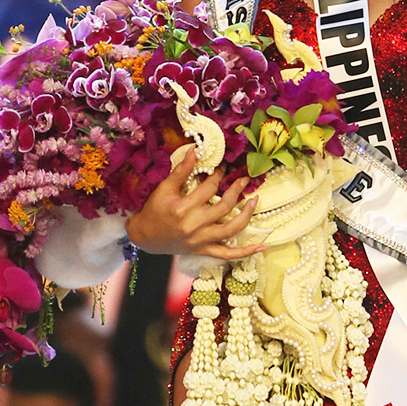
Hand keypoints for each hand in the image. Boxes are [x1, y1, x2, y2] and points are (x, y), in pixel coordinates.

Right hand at [125, 151, 261, 259]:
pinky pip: (228, 255)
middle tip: (244, 179)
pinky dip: (245, 253)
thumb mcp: (164, 189)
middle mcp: (194, 226)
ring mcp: (200, 241)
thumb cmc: (154, 211)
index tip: (224, 167)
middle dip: (236, 190)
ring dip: (246, 215)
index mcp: (183, 209)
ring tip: (255, 201)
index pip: (209, 188)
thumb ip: (181, 171)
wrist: (145, 238)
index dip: (219, 175)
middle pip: (224, 207)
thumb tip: (195, 150)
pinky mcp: (203, 251)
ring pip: (231, 229)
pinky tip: (261, 248)